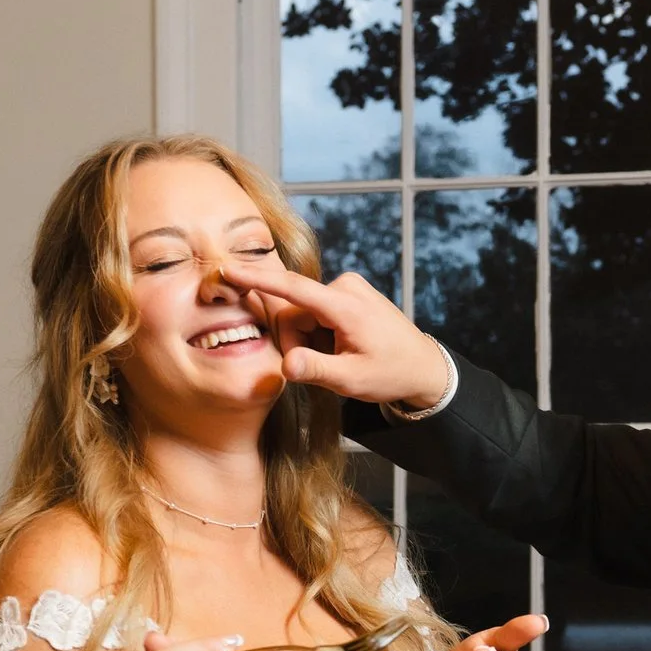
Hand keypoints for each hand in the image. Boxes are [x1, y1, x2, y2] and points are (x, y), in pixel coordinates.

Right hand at [219, 259, 451, 408]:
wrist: (423, 366)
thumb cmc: (391, 374)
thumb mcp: (352, 380)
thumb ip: (316, 371)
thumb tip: (286, 365)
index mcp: (346, 306)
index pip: (292, 288)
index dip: (257, 279)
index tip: (227, 269)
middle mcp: (345, 287)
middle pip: (293, 313)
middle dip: (297, 343)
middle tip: (324, 368)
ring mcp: (347, 287)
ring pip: (302, 315)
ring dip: (309, 341)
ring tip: (338, 358)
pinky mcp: (347, 292)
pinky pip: (315, 312)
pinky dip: (319, 334)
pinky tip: (341, 348)